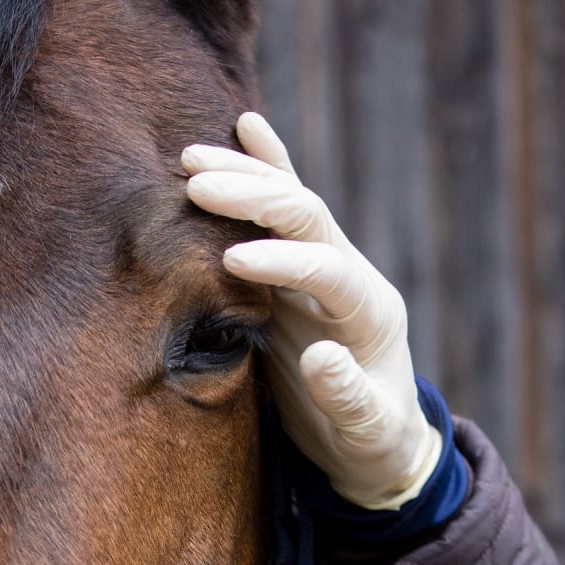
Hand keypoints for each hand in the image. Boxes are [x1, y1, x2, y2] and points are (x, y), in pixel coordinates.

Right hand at [180, 113, 441, 508]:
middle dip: (254, 199)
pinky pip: (286, 207)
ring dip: (245, 176)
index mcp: (370, 312)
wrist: (375, 436)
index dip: (283, 261)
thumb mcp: (366, 433)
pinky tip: (245, 125)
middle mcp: (350, 274)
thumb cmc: (369, 440)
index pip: (328, 269)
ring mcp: (327, 264)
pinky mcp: (301, 266)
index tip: (232, 261)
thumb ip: (348, 398)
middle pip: (307, 217)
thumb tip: (320, 357)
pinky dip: (268, 165)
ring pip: (290, 202)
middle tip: (196, 187)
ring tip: (190, 157)